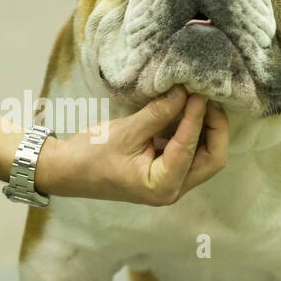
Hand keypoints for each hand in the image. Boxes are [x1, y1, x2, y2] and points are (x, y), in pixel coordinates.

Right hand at [35, 87, 227, 204]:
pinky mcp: (166, 171)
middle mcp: (172, 189)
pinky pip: (189, 151)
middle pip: (211, 158)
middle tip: (206, 97)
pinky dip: (191, 130)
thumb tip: (185, 92)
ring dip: (205, 128)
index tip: (198, 92)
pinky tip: (186, 108)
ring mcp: (171, 182)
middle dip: (214, 127)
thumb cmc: (90, 155)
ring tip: (198, 99)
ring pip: (204, 155)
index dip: (197, 118)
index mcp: (161, 186)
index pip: (190, 149)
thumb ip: (159, 113)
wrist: (67, 170)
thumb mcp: (126, 130)